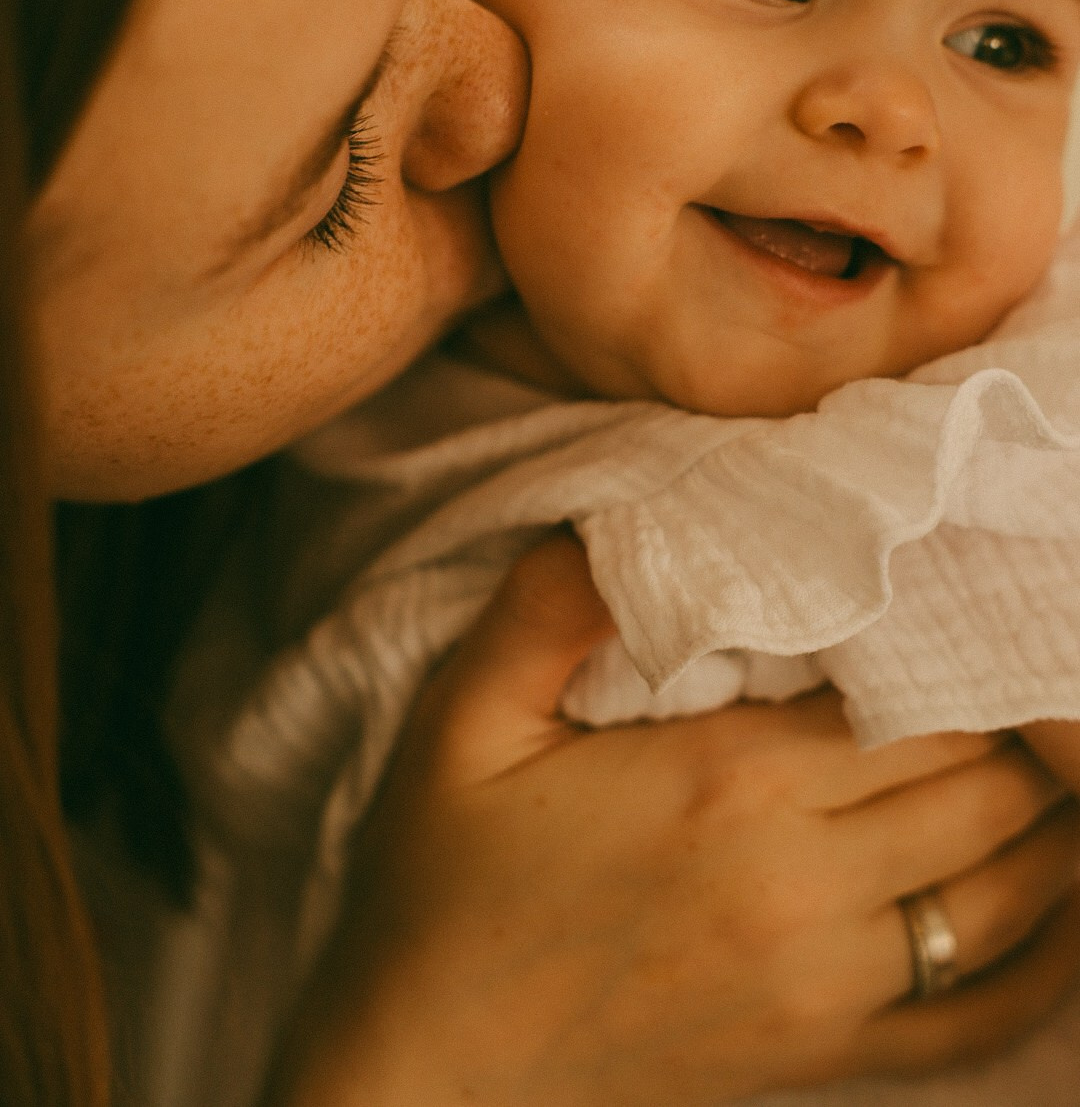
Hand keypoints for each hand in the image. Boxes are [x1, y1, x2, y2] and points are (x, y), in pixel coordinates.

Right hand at [269, 535, 1079, 1106]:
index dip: (955, 641)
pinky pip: (984, 1012)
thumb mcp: (461, 717)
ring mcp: (826, 987)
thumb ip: (548, 604)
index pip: (917, 696)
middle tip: (1004, 656)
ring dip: (1046, 816)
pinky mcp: (826, 1055)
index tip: (954, 595)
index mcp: (727, 785)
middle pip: (984, 784)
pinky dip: (1047, 956)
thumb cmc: (440, 882)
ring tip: (1044, 749)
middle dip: (1014, 716)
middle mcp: (802, 887)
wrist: (423, 1070)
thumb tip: (629, 516)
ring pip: (1009, 889)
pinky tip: (1061, 902)